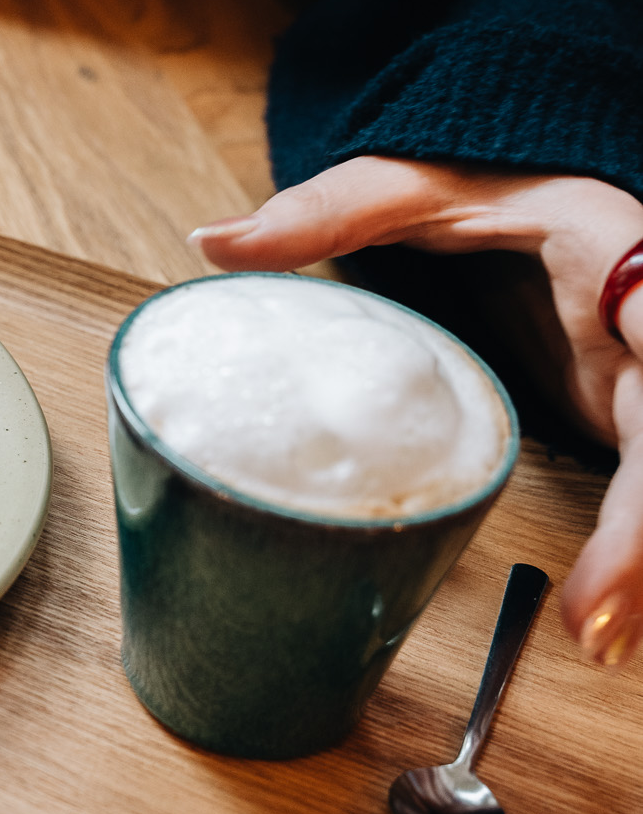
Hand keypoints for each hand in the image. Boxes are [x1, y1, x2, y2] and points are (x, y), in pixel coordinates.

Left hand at [193, 157, 642, 666]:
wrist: (538, 170)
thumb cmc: (487, 170)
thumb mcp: (413, 178)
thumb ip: (326, 209)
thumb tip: (214, 243)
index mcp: (621, 254)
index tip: (618, 527)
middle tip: (593, 630)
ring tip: (596, 643)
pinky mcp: (634, 412)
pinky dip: (632, 552)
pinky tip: (602, 617)